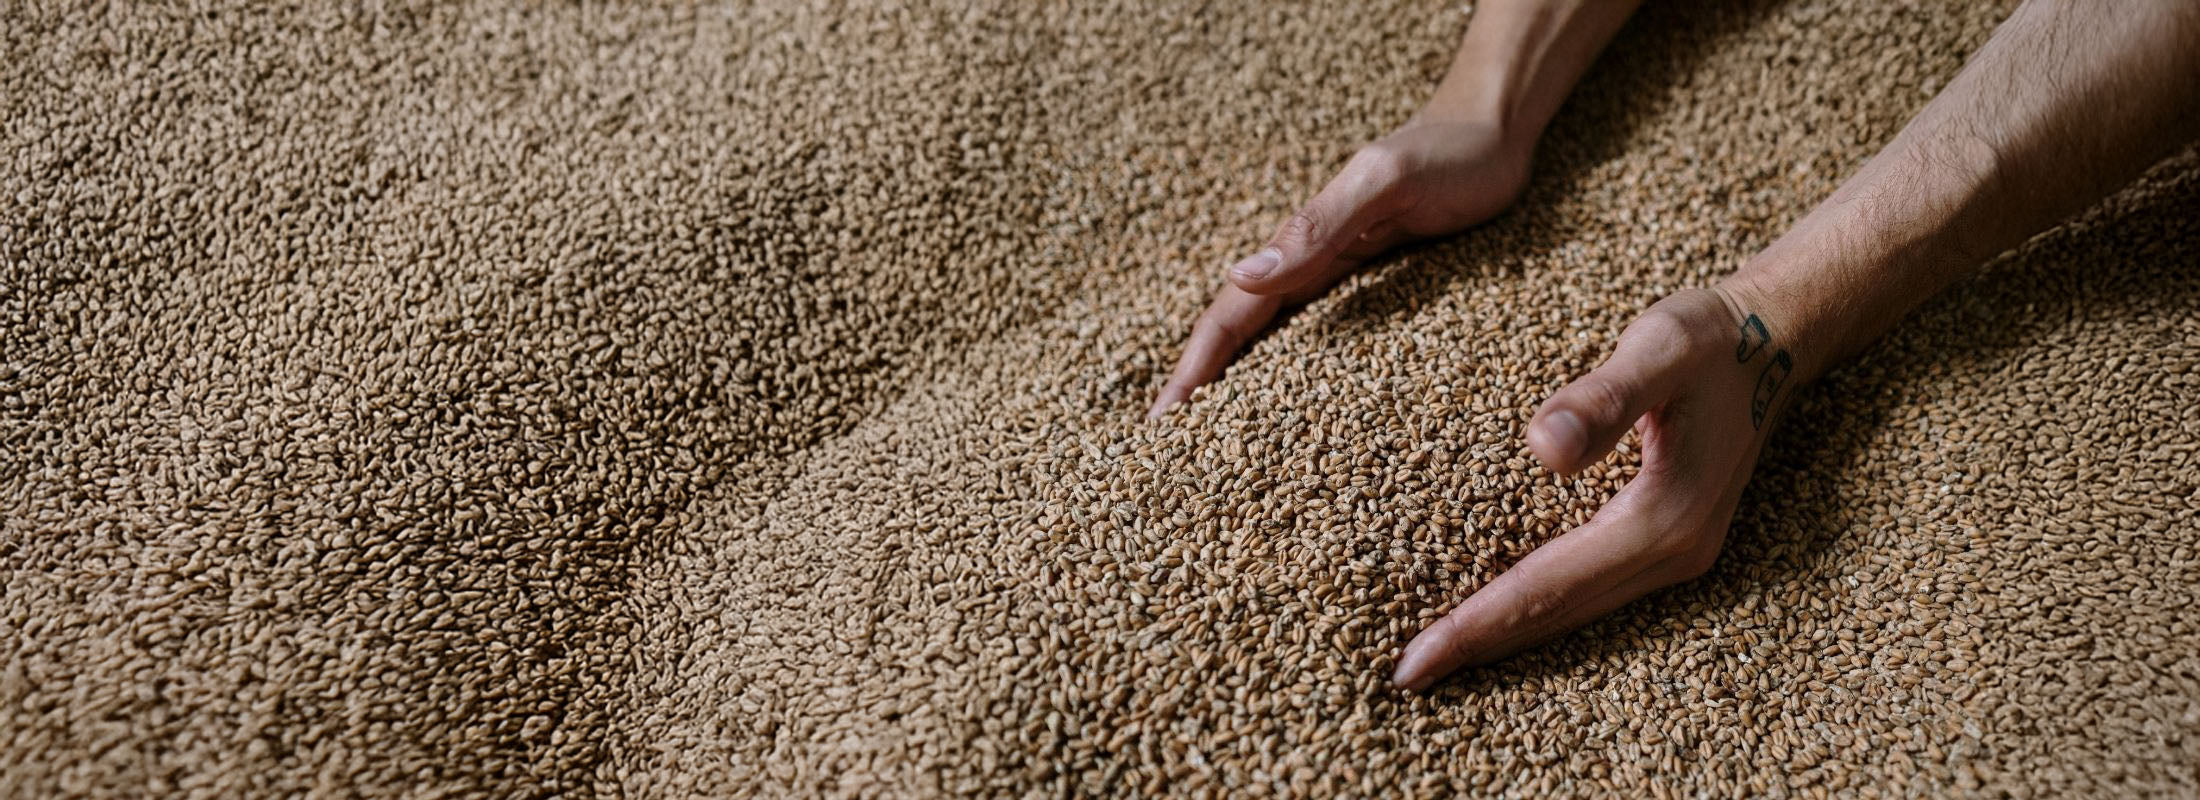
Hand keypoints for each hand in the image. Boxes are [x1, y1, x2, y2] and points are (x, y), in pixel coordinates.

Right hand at [1148, 117, 1531, 416]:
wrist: (1496, 131)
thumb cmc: (1446, 152)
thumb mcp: (1384, 182)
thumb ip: (1318, 224)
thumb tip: (1239, 275)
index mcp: (1302, 246)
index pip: (1231, 317)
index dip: (1194, 369)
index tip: (1161, 422)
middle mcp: (1314, 268)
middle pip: (1245, 339)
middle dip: (1206, 392)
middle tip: (1177, 454)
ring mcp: (1346, 282)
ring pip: (1283, 348)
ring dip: (1251, 392)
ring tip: (1229, 449)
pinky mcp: (1383, 293)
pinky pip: (1332, 346)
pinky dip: (1309, 383)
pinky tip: (1312, 418)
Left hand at [1391, 285, 1807, 689]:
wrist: (1776, 337)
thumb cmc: (1711, 337)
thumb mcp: (1658, 350)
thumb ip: (1602, 398)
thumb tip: (1545, 447)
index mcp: (1663, 521)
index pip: (1547, 587)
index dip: (1478, 624)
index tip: (1412, 662)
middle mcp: (1674, 553)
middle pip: (1559, 615)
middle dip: (1481, 647)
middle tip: (1404, 678)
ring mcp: (1677, 554)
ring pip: (1577, 612)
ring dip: (1509, 636)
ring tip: (1441, 659)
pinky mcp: (1669, 541)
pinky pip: (1592, 592)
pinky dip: (1541, 610)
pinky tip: (1502, 615)